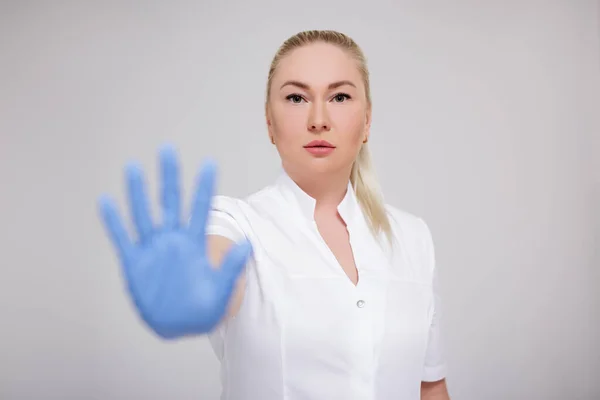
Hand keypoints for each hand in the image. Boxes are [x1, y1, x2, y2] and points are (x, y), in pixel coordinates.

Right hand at [97, 144, 251, 338]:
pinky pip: (122, 238)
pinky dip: (114, 222)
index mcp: (195, 243)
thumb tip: (248, 244)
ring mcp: (153, 249)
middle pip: (170, 202)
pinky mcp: (135, 262)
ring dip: (138, 192)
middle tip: (167, 149)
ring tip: (134, 167)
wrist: (179, 325)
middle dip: (169, 177)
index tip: (210, 163)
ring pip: (144, 214)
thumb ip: (231, 267)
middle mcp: (173, 239)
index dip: (205, 187)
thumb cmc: (203, 309)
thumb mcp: (222, 290)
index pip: (201, 208)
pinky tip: (106, 201)